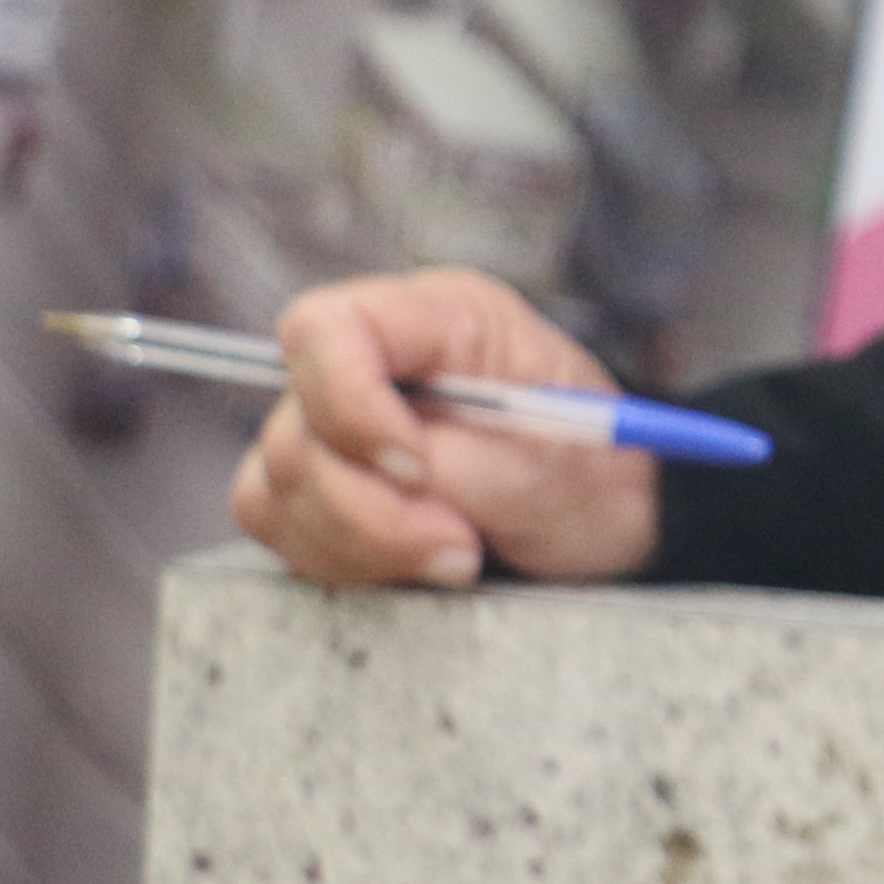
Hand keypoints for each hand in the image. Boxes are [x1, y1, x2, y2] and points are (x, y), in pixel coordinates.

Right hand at [227, 269, 661, 592]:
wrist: (610, 521)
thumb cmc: (594, 470)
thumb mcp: (548, 459)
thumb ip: (458, 461)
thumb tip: (389, 477)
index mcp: (438, 318)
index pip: (326, 329)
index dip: (347, 405)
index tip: (417, 471)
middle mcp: (375, 362)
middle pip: (292, 427)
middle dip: (368, 506)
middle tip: (460, 543)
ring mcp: (338, 424)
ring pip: (273, 487)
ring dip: (357, 541)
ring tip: (455, 554)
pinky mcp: (321, 486)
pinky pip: (278, 528)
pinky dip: (339, 558)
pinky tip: (414, 566)